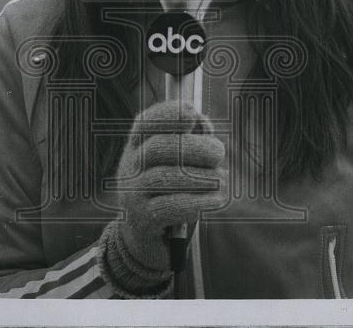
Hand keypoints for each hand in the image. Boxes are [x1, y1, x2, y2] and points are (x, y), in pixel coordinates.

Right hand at [97, 100, 226, 295]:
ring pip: (167, 177)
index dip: (168, 114)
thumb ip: (192, 139)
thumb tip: (203, 123)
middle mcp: (130, 166)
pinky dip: (199, 201)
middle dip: (195, 146)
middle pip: (159, 147)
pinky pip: (172, 206)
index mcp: (137, 146)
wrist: (147, 238)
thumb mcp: (179, 163)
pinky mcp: (142, 220)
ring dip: (202, 176)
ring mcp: (132, 193)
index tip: (193, 113)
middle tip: (219, 152)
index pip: (146, 122)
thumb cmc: (170, 192)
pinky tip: (216, 200)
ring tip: (222, 180)